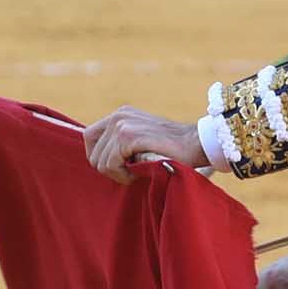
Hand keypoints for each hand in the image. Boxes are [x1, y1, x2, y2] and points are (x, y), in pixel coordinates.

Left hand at [83, 107, 205, 181]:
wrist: (198, 144)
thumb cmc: (174, 149)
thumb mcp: (142, 139)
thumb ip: (122, 143)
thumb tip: (99, 160)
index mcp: (121, 114)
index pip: (89, 137)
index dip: (100, 157)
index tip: (121, 166)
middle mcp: (118, 116)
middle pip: (92, 152)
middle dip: (109, 168)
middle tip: (131, 172)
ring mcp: (122, 124)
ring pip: (100, 161)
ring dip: (117, 173)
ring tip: (137, 171)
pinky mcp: (128, 136)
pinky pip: (110, 164)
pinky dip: (122, 174)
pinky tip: (139, 172)